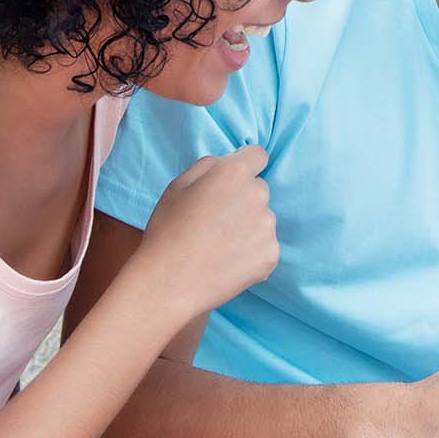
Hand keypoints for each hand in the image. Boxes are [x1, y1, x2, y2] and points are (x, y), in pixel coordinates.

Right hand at [131, 146, 276, 313]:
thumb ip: (209, 165)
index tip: (231, 180)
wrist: (170, 282)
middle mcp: (258, 196)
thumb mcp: (178, 185)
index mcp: (235, 173)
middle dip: (242, 197)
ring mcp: (267, 228)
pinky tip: (226, 260)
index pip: (257, 155)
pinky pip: (264, 245)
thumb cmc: (168, 230)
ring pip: (262, 218)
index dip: (244, 164)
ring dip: (247, 225)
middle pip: (258, 188)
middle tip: (215, 219)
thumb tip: (229, 162)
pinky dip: (251, 251)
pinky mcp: (271, 255)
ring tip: (218, 244)